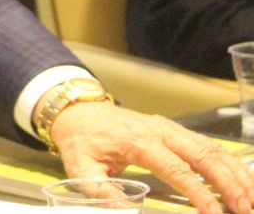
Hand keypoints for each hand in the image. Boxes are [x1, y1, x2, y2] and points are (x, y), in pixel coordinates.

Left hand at [50, 101, 253, 213]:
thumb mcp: (80, 166)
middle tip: (246, 208)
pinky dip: (230, 162)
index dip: (199, 193)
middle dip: (229, 183)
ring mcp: (169, 128)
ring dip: (236, 173)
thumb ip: (101, 190)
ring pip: (212, 148)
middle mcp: (160, 130)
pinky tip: (244, 179)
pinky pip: (208, 144)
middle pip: (204, 155)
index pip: (177, 169)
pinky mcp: (174, 130)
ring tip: (252, 198)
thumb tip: (125, 209)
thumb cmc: (81, 139)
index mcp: (138, 141)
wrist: (77, 110)